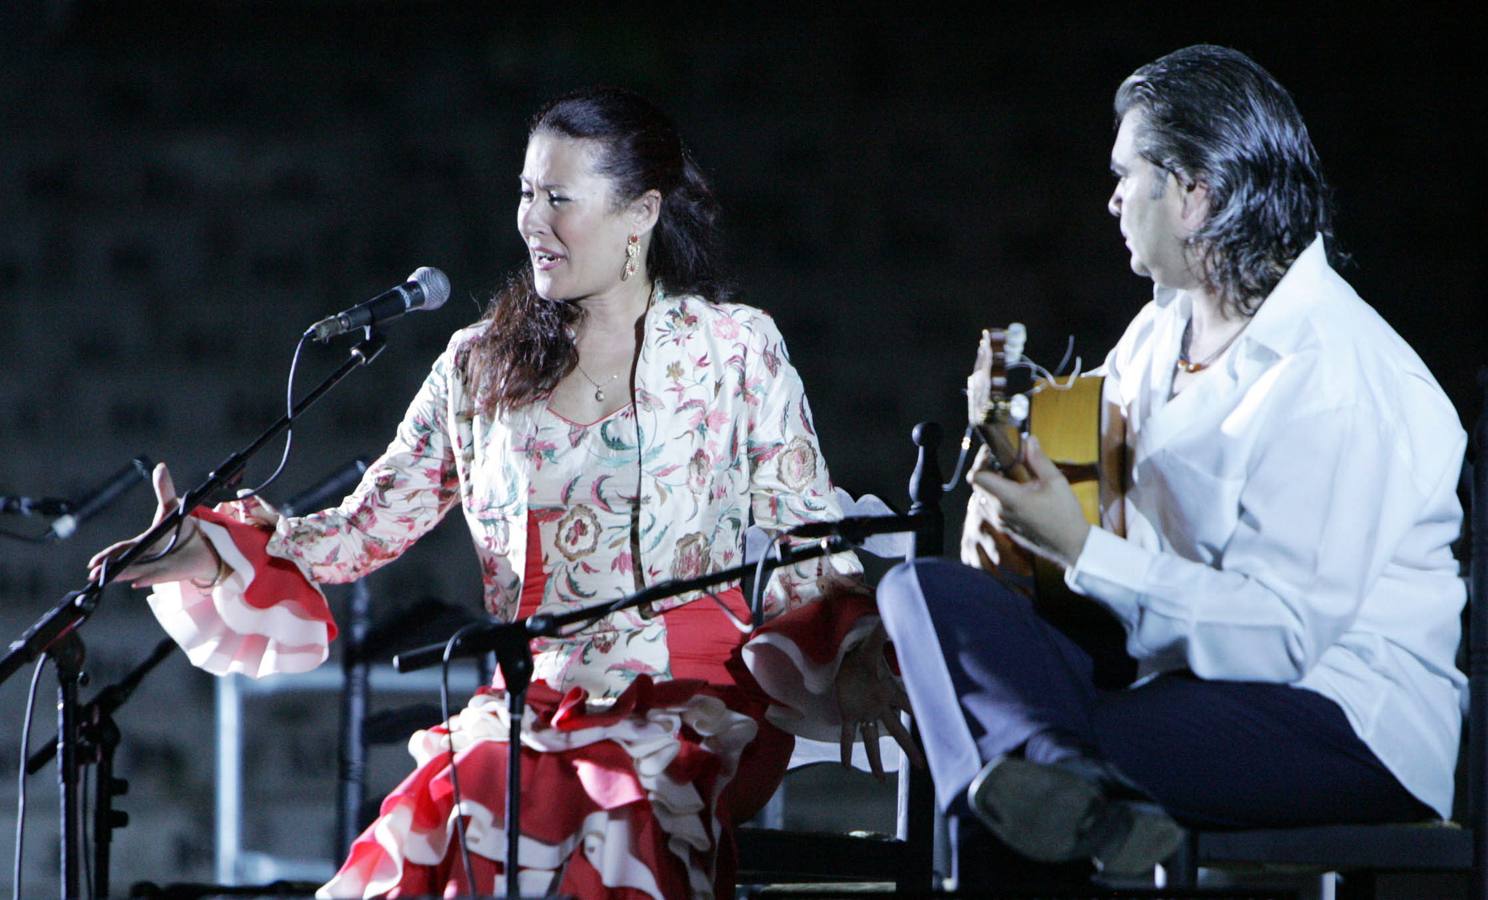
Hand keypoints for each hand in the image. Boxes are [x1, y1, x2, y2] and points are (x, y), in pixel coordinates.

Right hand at [87, 463, 219, 587]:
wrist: (205, 545)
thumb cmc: (183, 528)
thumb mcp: (172, 507)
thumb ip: (164, 490)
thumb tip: (160, 467)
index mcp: (142, 543)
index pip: (122, 549)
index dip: (107, 555)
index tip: (93, 561)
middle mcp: (146, 558)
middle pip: (125, 563)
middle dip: (109, 567)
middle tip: (93, 573)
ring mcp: (157, 567)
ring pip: (137, 571)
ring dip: (124, 574)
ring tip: (110, 578)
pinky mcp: (170, 573)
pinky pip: (157, 577)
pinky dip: (147, 579)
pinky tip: (136, 583)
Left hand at [835, 625, 924, 780]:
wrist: (846, 659)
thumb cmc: (862, 654)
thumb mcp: (870, 645)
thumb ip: (881, 633)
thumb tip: (890, 617)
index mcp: (888, 691)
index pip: (907, 705)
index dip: (919, 715)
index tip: (936, 729)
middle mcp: (879, 706)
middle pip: (895, 731)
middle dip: (908, 748)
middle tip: (922, 766)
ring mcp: (864, 712)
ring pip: (872, 739)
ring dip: (875, 759)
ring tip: (881, 780)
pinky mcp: (848, 713)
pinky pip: (848, 735)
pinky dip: (847, 749)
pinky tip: (847, 765)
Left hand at [968, 434, 1090, 567]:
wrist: (1072, 546)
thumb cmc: (1065, 514)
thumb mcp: (1055, 481)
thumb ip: (1038, 459)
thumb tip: (1028, 440)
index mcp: (1009, 498)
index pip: (976, 477)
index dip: (981, 461)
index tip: (994, 451)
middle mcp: (999, 511)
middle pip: (979, 485)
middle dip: (988, 469)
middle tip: (1006, 460)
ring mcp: (1001, 522)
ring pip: (983, 497)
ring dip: (993, 484)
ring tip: (1012, 475)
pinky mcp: (1006, 529)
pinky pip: (991, 509)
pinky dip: (998, 497)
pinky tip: (1017, 492)